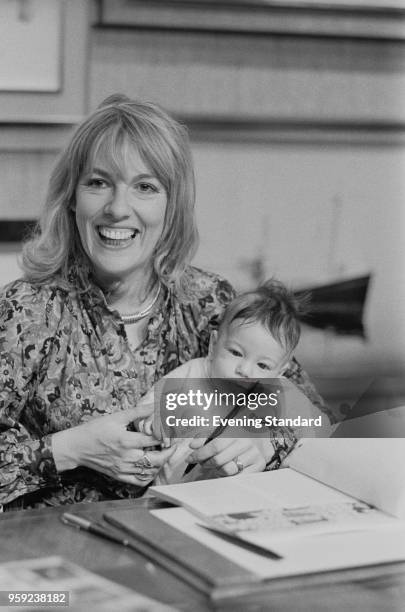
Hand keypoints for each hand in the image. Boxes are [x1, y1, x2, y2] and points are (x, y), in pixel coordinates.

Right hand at [52, 405, 175, 485]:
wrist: (76, 447)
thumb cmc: (95, 430)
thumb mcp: (116, 417)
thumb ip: (137, 412)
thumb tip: (154, 405)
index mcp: (126, 440)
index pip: (154, 440)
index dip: (166, 435)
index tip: (171, 432)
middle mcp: (126, 457)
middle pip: (156, 460)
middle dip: (168, 453)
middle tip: (172, 446)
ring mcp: (123, 468)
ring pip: (149, 472)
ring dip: (160, 464)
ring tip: (162, 455)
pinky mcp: (119, 476)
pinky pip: (139, 481)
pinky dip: (149, 476)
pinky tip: (151, 467)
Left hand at [186, 436, 266, 476]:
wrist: (260, 436)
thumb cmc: (236, 434)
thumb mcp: (221, 431)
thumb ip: (205, 437)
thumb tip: (192, 445)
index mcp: (236, 431)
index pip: (215, 446)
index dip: (200, 454)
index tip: (190, 459)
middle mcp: (246, 443)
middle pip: (219, 460)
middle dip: (206, 463)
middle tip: (202, 463)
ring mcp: (254, 455)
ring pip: (228, 470)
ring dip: (217, 471)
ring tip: (215, 467)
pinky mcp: (260, 465)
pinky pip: (239, 478)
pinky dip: (228, 477)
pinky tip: (225, 471)